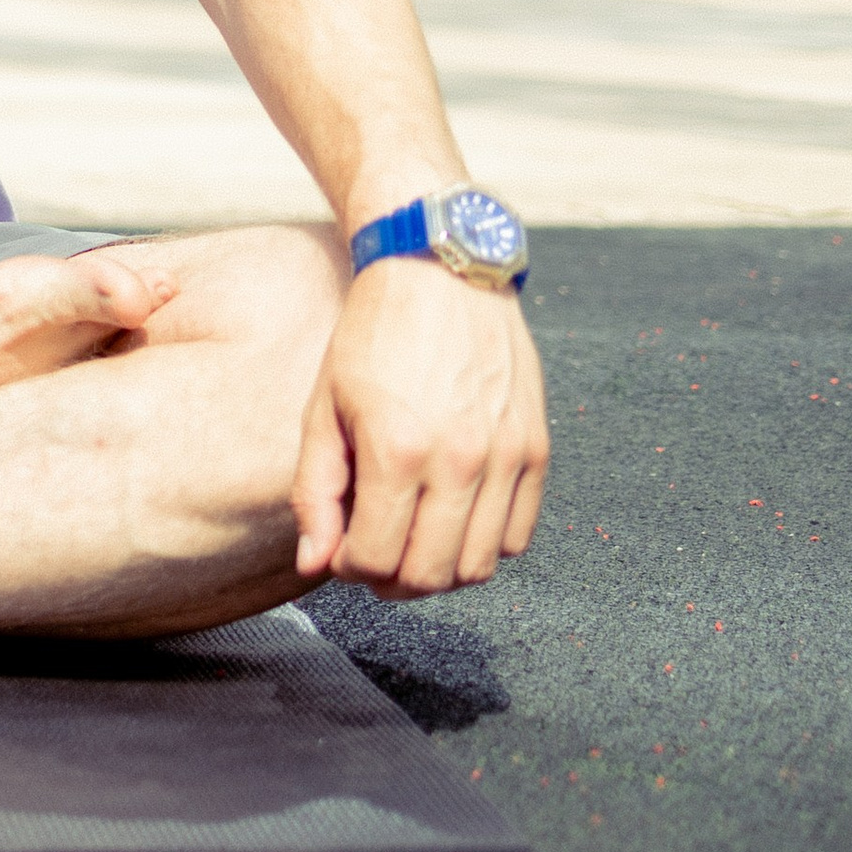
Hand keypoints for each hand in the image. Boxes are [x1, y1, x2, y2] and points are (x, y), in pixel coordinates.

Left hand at [292, 261, 547, 598]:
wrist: (441, 271)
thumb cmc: (372, 337)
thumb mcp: (323, 408)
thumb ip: (316, 492)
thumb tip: (314, 563)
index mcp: (397, 450)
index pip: (374, 560)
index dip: (349, 567)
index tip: (342, 544)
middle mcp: (459, 460)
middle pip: (431, 576)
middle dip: (393, 580)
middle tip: (375, 553)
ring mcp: (506, 455)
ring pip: (479, 567)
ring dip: (441, 569)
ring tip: (414, 537)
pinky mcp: (536, 447)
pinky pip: (518, 535)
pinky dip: (485, 543)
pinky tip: (453, 516)